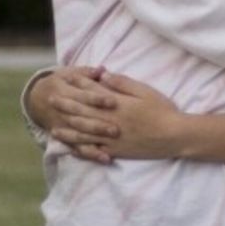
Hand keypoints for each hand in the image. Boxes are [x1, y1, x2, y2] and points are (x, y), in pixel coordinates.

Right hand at [30, 66, 120, 163]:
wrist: (37, 97)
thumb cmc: (62, 82)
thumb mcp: (70, 73)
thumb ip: (87, 72)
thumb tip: (102, 70)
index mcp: (64, 92)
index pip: (83, 96)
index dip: (97, 99)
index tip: (113, 102)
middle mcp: (62, 111)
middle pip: (81, 119)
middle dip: (98, 125)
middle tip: (116, 129)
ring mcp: (62, 126)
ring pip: (78, 136)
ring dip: (94, 142)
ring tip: (111, 147)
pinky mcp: (64, 137)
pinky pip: (76, 147)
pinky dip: (89, 153)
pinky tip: (104, 158)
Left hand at [58, 73, 184, 160]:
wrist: (174, 136)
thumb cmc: (163, 111)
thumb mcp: (145, 91)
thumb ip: (123, 83)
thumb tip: (103, 75)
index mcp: (116, 104)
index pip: (93, 92)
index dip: (79, 84)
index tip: (67, 78)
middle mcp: (109, 121)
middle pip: (82, 112)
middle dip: (65, 105)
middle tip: (51, 100)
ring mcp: (110, 138)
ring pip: (82, 133)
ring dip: (67, 129)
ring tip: (53, 127)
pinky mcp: (115, 150)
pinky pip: (92, 150)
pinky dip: (79, 148)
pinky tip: (71, 148)